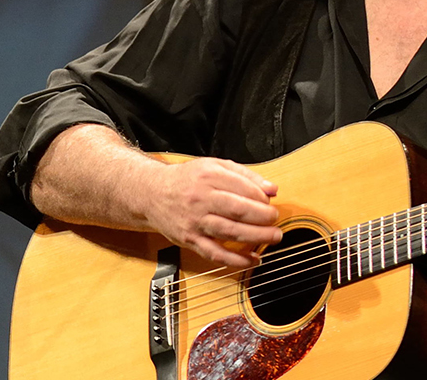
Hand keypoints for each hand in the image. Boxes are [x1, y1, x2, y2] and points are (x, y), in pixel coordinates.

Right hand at [140, 158, 281, 268]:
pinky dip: (237, 259)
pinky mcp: (190, 239)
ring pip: (230, 232)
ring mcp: (194, 221)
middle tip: (275, 219)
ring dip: (257, 236)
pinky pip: (216, 253)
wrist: (151, 194)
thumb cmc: (186, 180)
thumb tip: (272, 189)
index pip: (243, 188)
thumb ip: (244, 175)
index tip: (269, 202)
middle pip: (238, 210)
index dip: (263, 197)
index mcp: (207, 177)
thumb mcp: (213, 166)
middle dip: (264, 217)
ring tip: (274, 236)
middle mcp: (200, 199)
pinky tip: (253, 259)